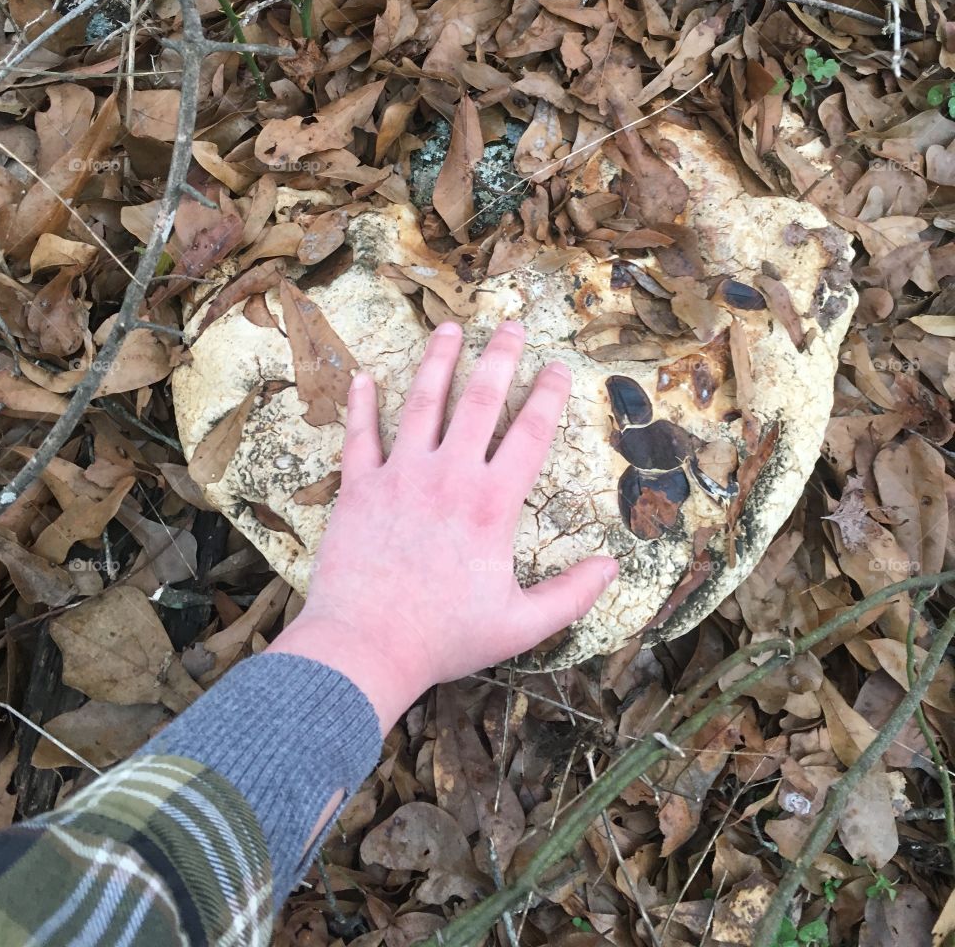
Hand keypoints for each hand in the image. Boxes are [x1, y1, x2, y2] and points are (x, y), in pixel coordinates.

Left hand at [269, 319, 617, 731]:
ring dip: (438, 361)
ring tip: (450, 329)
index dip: (548, 396)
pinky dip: (362, 404)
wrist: (364, 646)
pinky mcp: (359, 487)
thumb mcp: (520, 625)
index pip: (529, 434)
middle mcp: (448, 475)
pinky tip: (365, 377)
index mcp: (492, 503)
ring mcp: (400, 475)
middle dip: (500, 358)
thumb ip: (570, 595)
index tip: (558, 367)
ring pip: (422, 403)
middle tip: (512, 325)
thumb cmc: (443, 638)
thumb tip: (612, 567)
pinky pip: (360, 435)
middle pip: (479, 400)